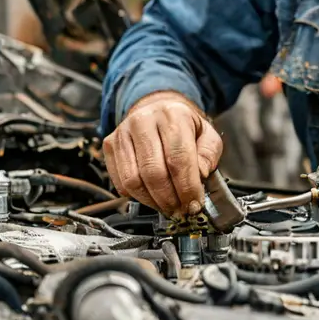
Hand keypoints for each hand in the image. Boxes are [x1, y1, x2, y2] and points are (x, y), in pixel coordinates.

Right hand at [102, 91, 222, 217]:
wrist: (157, 109)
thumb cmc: (184, 126)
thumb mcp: (207, 134)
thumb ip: (209, 155)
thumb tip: (199, 177)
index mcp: (173, 115)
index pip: (178, 158)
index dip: (187, 187)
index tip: (194, 204)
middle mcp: (144, 120)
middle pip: (154, 172)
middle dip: (169, 199)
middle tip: (180, 210)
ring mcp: (123, 132)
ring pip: (134, 181)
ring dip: (153, 202)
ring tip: (167, 206)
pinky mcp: (110, 145)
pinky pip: (121, 182)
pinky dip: (137, 197)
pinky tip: (152, 196)